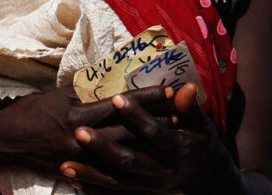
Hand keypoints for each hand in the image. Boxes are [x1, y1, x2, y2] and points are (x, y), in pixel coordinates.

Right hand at [0, 85, 171, 175]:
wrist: (4, 141)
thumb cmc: (32, 112)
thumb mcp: (61, 96)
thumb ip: (90, 95)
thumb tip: (116, 88)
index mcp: (81, 114)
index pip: (122, 103)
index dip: (147, 96)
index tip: (169, 89)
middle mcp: (83, 137)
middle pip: (129, 130)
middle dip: (156, 122)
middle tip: (183, 116)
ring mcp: (80, 157)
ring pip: (122, 152)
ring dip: (147, 144)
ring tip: (170, 137)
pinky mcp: (75, 171)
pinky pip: (107, 171)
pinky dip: (128, 165)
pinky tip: (145, 163)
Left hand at [61, 84, 236, 193]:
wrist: (206, 174)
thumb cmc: (201, 141)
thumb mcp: (200, 123)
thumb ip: (189, 107)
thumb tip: (187, 87)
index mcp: (179, 149)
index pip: (153, 132)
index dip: (135, 115)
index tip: (115, 98)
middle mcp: (163, 170)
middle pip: (129, 160)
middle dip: (102, 147)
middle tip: (78, 131)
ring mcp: (151, 185)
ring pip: (116, 180)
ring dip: (90, 173)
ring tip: (65, 165)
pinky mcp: (142, 193)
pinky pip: (114, 193)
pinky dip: (93, 189)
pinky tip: (74, 180)